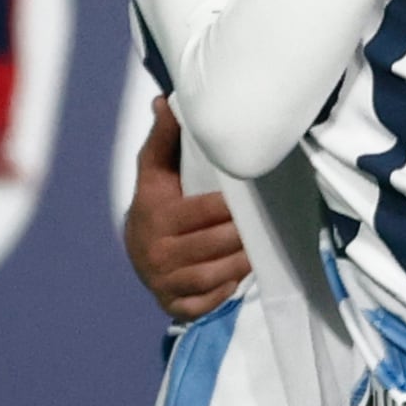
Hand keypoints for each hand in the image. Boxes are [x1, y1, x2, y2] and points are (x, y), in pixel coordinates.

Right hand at [123, 98, 249, 320]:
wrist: (137, 252)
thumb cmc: (155, 205)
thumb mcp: (154, 172)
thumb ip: (163, 139)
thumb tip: (165, 101)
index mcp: (154, 216)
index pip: (199, 212)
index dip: (228, 207)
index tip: (252, 198)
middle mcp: (156, 253)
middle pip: (212, 245)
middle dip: (241, 236)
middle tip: (268, 225)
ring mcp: (165, 282)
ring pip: (213, 276)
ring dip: (241, 264)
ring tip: (261, 249)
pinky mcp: (175, 305)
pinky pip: (207, 302)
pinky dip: (225, 292)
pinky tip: (240, 277)